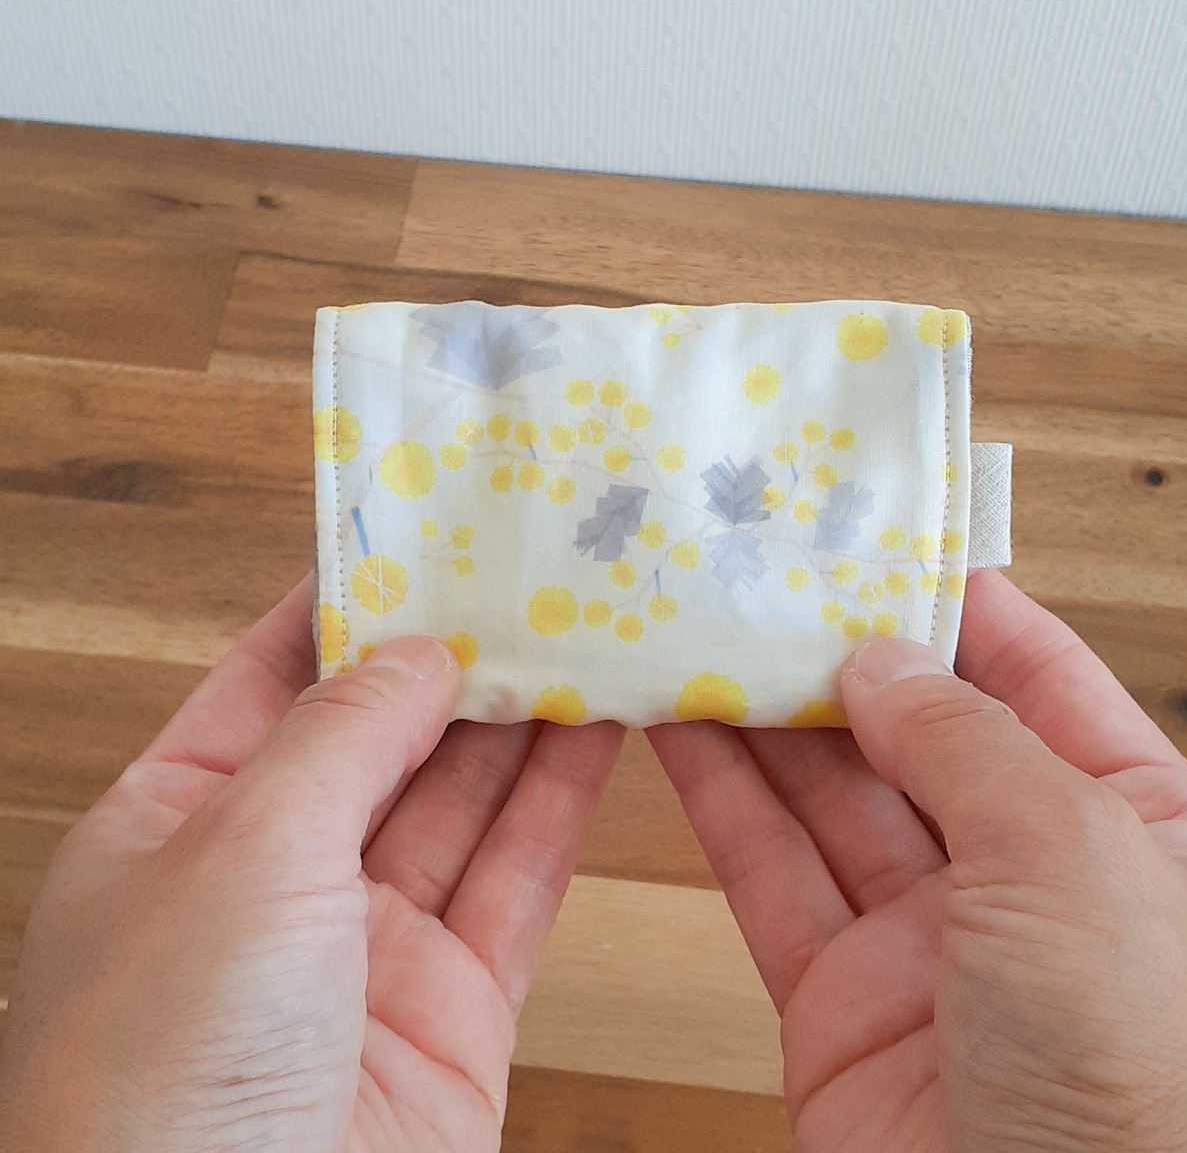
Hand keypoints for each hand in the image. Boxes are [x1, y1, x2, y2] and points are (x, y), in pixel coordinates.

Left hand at [0, 577, 622, 1152]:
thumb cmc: (164, 1076)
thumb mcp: (244, 853)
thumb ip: (340, 736)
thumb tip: (418, 649)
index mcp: (176, 825)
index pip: (271, 677)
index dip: (347, 601)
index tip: (424, 529)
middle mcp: (272, 879)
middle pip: (382, 733)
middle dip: (454, 654)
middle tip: (531, 572)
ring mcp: (368, 944)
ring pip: (463, 799)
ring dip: (523, 716)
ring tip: (587, 628)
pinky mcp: (455, 1004)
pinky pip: (515, 877)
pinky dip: (561, 802)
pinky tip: (605, 730)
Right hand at [649, 570, 1186, 1151]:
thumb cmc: (1152, 1076)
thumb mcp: (1076, 857)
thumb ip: (969, 742)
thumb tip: (879, 659)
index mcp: (1141, 830)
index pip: (1042, 679)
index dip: (959, 602)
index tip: (877, 531)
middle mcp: (1035, 881)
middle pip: (918, 733)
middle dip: (840, 652)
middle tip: (760, 573)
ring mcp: (934, 947)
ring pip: (829, 798)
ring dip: (762, 714)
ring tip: (697, 625)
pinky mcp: (841, 1006)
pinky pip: (772, 877)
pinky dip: (721, 800)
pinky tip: (677, 726)